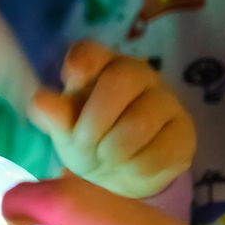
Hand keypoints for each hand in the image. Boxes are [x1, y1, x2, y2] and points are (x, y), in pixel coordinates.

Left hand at [31, 40, 193, 196]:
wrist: (120, 172)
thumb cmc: (88, 137)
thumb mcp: (65, 128)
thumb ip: (53, 114)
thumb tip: (40, 100)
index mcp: (101, 65)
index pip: (91, 51)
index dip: (82, 60)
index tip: (73, 76)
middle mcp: (137, 73)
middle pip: (119, 80)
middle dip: (94, 121)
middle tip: (82, 145)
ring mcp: (166, 100)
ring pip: (139, 122)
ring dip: (112, 150)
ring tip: (105, 158)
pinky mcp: (184, 133)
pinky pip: (158, 152)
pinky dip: (135, 168)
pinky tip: (130, 166)